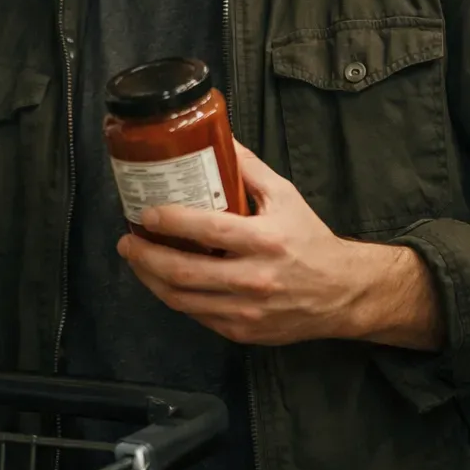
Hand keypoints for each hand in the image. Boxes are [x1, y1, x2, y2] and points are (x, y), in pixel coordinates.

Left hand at [117, 141, 365, 346]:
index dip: (171, 222)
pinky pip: (195, 315)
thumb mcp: (285, 196)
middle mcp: (254, 279)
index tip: (146, 212)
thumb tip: (216, 137)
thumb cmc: (310, 240)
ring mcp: (246, 311)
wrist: (342, 293)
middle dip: (145, 256)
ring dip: (150, 279)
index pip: (208, 230)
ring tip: (136, 259)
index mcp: (265, 240)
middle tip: (126, 241)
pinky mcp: (241, 332)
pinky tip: (162, 280)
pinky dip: (173, 296)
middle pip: (184, 272)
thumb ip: (249, 168)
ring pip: (182, 299)